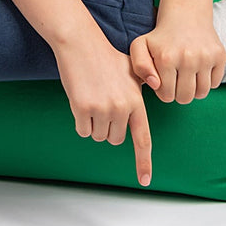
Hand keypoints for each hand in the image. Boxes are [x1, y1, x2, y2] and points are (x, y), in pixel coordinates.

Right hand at [54, 37, 153, 186]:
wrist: (81, 44)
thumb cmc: (106, 57)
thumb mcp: (132, 72)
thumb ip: (142, 91)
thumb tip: (141, 109)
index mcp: (136, 101)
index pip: (143, 138)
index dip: (144, 162)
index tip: (144, 181)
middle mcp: (122, 107)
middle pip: (115, 139)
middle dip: (108, 128)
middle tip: (103, 104)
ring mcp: (102, 108)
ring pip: (98, 136)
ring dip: (94, 124)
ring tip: (93, 99)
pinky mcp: (83, 108)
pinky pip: (82, 131)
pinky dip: (81, 122)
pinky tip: (82, 101)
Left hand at [129, 12, 225, 103]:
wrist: (185, 14)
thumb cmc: (160, 36)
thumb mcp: (140, 46)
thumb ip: (139, 67)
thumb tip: (155, 84)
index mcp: (166, 58)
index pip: (167, 96)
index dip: (164, 91)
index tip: (164, 80)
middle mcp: (187, 58)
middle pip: (185, 98)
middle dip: (179, 93)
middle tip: (176, 80)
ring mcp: (205, 57)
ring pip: (202, 93)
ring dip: (194, 89)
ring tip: (187, 77)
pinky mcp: (219, 56)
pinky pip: (215, 84)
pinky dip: (208, 81)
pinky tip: (199, 69)